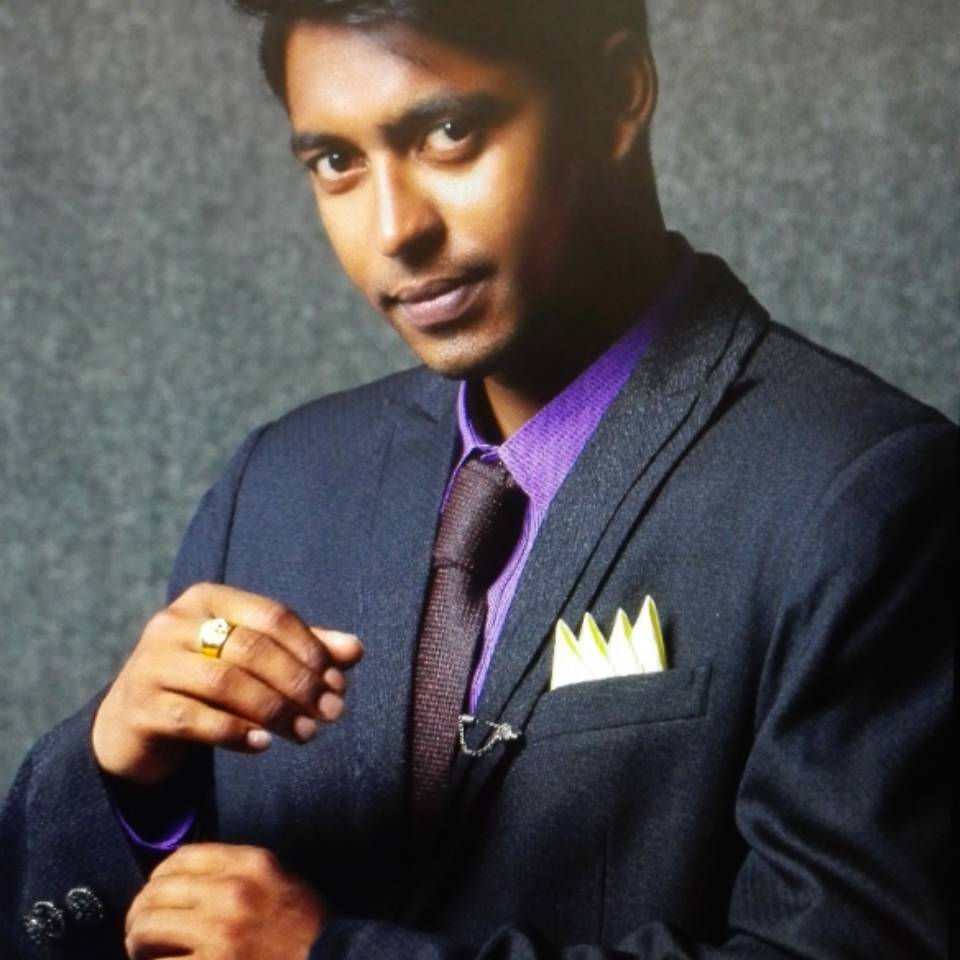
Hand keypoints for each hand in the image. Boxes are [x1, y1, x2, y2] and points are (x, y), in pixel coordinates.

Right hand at [92, 583, 363, 783]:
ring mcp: (152, 663)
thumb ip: (303, 650)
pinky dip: (235, 732)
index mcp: (208, 599)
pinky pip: (195, 719)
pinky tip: (263, 745)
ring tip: (306, 733)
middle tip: (332, 713)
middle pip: (253, 649)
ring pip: (225, 683)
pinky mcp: (141, 707)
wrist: (134, 722)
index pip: (272, 616)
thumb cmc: (206, 681)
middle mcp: (174, 623)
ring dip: (275, 711)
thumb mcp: (253, 660)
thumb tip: (356, 650)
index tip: (340, 684)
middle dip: (299, 683)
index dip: (312, 649)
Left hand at [125, 844, 325, 959]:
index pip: (182, 856)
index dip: (158, 875)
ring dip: (137, 939)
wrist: (326, 958)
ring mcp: (221, 933)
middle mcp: (233, 892)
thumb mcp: (275, 877)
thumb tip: (180, 876)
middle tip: (139, 926)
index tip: (155, 891)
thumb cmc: (301, 924)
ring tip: (141, 949)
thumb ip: (234, 869)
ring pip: (149, 927)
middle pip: (158, 890)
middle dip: (139, 910)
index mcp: (249, 863)